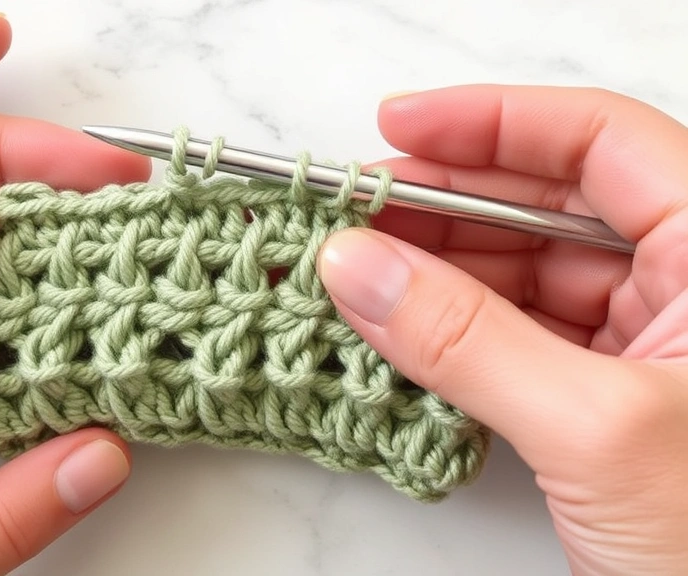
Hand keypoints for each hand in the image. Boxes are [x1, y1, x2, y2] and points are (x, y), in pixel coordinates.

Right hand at [318, 85, 687, 573]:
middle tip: (348, 214)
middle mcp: (686, 285)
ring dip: (431, 272)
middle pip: (547, 205)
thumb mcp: (597, 430)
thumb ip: (467, 341)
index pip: (601, 143)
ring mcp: (643, 344)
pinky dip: (448, 332)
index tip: (395, 126)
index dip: (492, 122)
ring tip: (348, 272)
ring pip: (521, 275)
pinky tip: (390, 325)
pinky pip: (513, 337)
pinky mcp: (601, 396)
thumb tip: (357, 267)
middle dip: (440, 205)